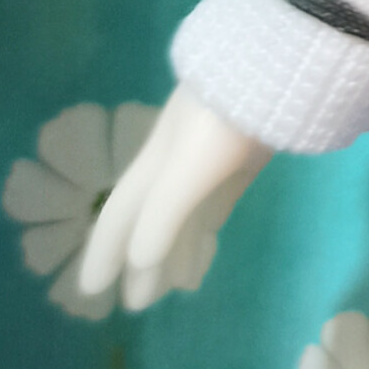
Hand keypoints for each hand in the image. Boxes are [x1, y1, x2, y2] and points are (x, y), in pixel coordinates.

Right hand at [78, 85, 272, 311]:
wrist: (277, 64)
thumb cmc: (226, 116)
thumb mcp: (190, 163)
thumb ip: (164, 211)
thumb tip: (138, 260)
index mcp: (156, 162)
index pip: (120, 215)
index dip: (103, 252)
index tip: (91, 290)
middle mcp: (176, 163)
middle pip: (151, 221)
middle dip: (141, 262)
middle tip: (137, 304)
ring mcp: (211, 162)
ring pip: (185, 217)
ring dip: (174, 252)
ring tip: (172, 289)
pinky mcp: (243, 161)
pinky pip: (215, 206)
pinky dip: (204, 233)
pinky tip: (204, 254)